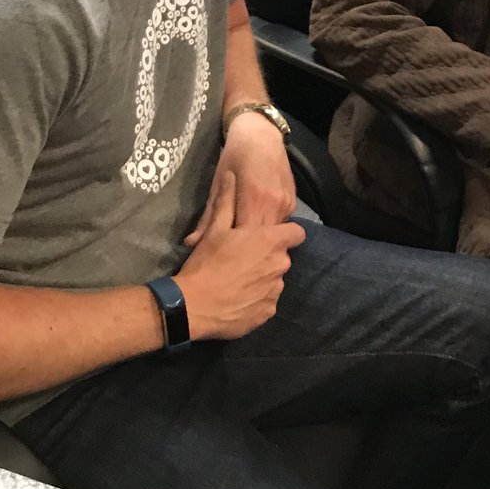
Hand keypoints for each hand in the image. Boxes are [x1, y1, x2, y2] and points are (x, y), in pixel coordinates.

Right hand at [177, 171, 305, 340]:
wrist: (193, 307)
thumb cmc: (206, 263)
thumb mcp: (215, 228)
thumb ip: (227, 200)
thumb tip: (231, 175)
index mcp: (270, 242)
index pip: (296, 233)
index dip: (284, 232)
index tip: (267, 235)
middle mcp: (280, 266)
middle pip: (282, 256)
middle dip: (268, 256)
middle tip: (243, 258)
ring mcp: (275, 291)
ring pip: (275, 279)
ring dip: (263, 277)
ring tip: (237, 279)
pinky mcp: (268, 313)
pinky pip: (267, 300)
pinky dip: (257, 298)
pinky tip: (237, 297)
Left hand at [184, 112, 294, 247]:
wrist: (261, 133)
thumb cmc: (234, 156)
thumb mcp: (216, 184)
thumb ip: (208, 217)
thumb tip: (191, 243)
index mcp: (253, 198)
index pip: (246, 239)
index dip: (234, 251)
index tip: (222, 258)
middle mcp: (274, 203)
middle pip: (263, 240)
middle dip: (249, 251)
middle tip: (232, 259)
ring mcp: (286, 203)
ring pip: (274, 234)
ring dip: (260, 242)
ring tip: (244, 249)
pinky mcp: (293, 202)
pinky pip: (281, 223)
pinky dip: (269, 229)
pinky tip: (258, 229)